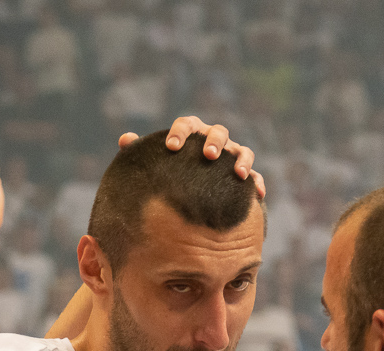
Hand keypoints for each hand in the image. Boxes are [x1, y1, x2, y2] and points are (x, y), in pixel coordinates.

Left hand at [119, 115, 266, 197]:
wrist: (192, 192)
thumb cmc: (171, 171)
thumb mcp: (155, 162)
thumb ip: (140, 151)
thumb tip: (125, 139)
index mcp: (192, 133)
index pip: (187, 124)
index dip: (180, 132)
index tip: (171, 147)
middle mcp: (214, 140)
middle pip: (218, 132)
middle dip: (214, 142)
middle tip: (208, 155)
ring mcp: (231, 155)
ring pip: (241, 150)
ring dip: (241, 159)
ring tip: (238, 174)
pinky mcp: (244, 174)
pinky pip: (255, 175)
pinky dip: (257, 181)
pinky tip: (258, 193)